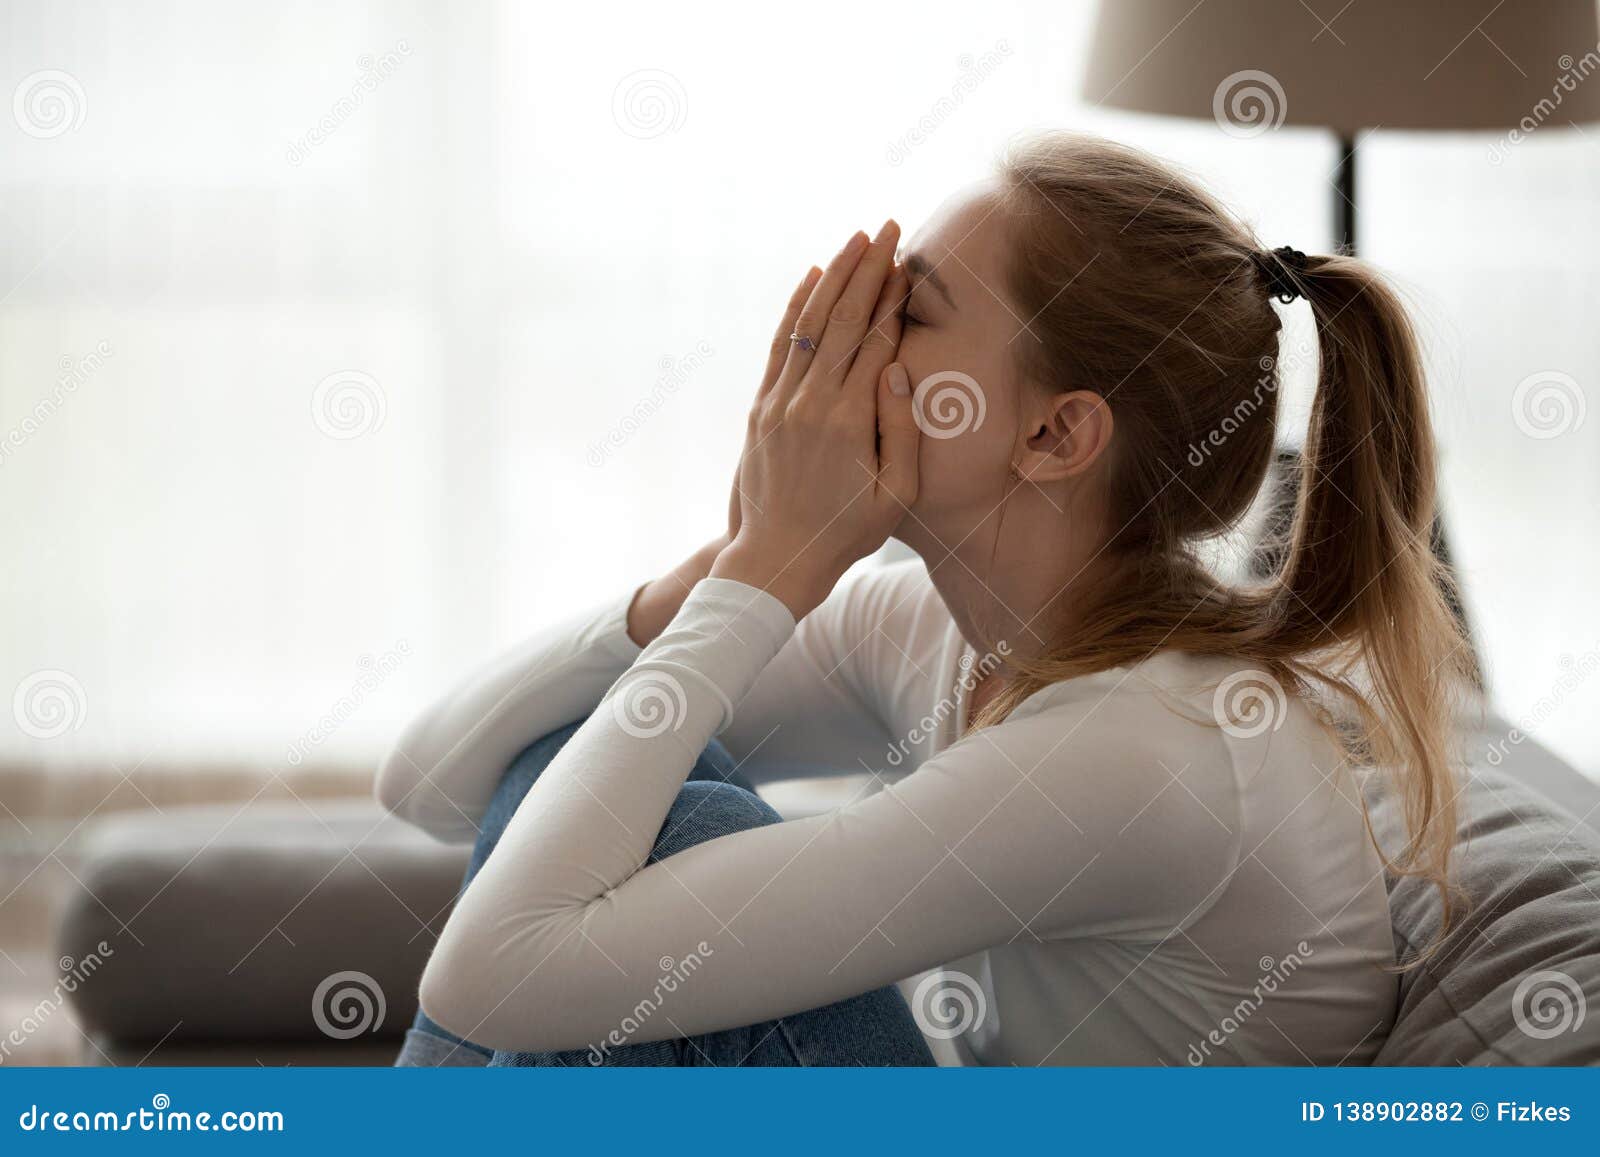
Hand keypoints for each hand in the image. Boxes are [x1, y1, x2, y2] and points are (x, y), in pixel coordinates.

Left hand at [713, 220, 917, 617]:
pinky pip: (780, 346)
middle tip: (888, 228)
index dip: (895, 298)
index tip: (909, 263)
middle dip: (868, 269)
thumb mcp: (896, 496)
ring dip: (834, 276)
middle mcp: (811, 404)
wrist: (775, 560)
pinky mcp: (760, 409)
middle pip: (844, 320)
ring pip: (811, 324)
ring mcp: (780, 403)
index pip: (877, 341)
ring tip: (856, 239)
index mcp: (850, 422)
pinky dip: (796, 308)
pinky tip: (811, 278)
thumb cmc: (846, 533)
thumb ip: (902, 431)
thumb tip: (895, 368)